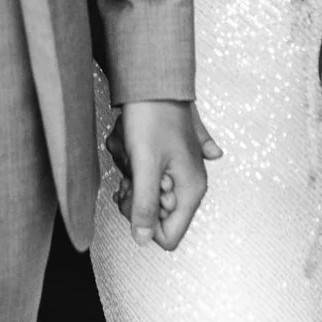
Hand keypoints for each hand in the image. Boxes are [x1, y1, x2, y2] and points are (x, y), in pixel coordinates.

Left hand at [107, 99, 212, 250]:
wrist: (152, 81)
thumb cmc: (152, 117)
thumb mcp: (145, 165)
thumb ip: (145, 205)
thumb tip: (142, 239)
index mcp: (191, 190)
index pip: (169, 236)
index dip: (144, 223)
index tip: (135, 196)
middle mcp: (189, 185)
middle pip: (156, 218)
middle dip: (136, 199)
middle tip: (129, 175)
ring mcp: (178, 173)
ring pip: (146, 196)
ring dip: (131, 178)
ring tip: (131, 154)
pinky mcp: (166, 161)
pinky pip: (145, 179)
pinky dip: (133, 168)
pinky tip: (132, 152)